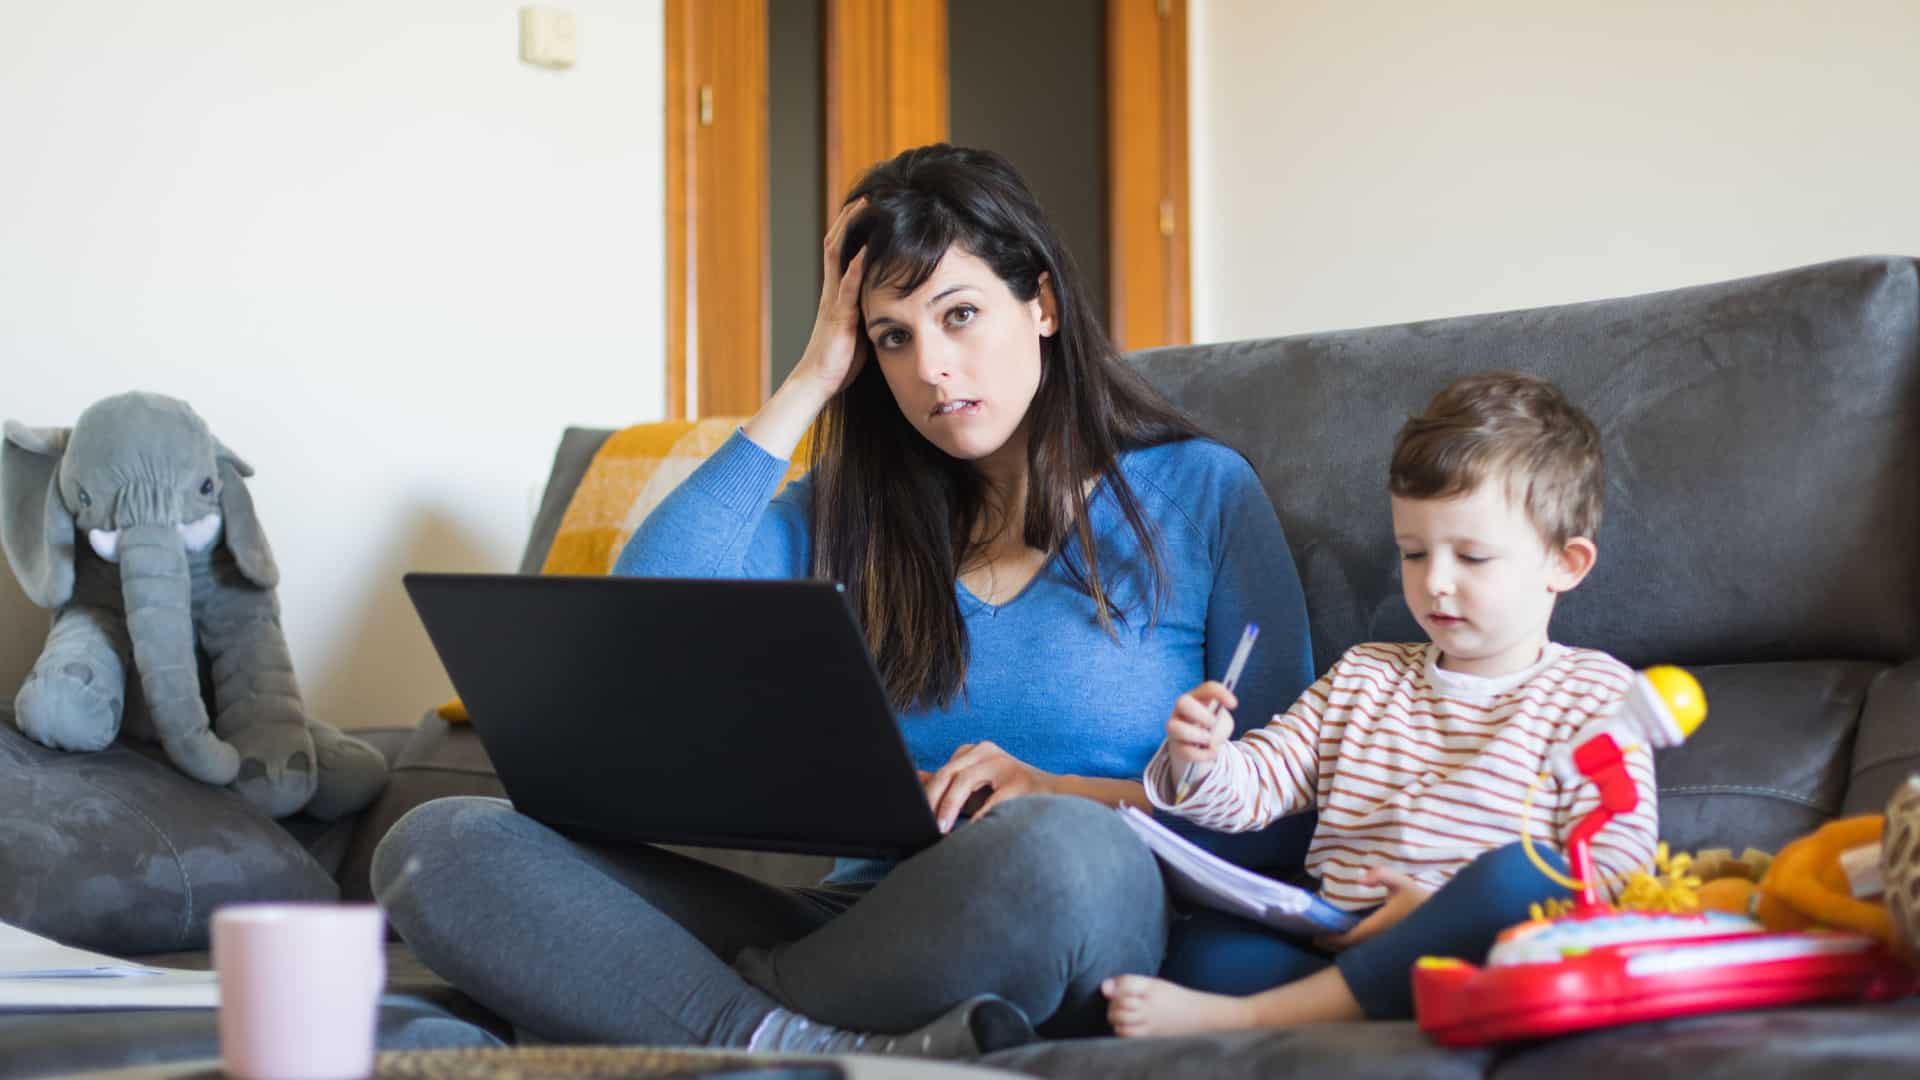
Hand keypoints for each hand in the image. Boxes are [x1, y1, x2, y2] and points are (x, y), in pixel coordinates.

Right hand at [788, 198, 869, 399]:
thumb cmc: (840, 359)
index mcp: (837, 292)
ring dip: (850, 230)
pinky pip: (847, 286)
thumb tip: (888, 298)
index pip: (841, 250)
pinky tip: (866, 251)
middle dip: (850, 218)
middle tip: (867, 194)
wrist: (818, 381)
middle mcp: (832, 290)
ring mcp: (833, 300)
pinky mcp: (839, 316)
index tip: (866, 206)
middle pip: (836, 243)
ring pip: (837, 256)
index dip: (851, 227)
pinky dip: (857, 267)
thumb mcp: (858, 326)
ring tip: (865, 207)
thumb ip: (867, 308)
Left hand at [922, 740, 1059, 832]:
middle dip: (932, 799)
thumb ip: (947, 785)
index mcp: (976, 751)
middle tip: (922, 823)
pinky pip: (992, 801)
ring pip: (965, 780)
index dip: (926, 792)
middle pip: (950, 772)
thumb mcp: (975, 790)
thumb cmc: (1010, 796)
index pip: (943, 770)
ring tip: (941, 828)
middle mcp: (988, 751)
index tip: (912, 812)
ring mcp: (1006, 764)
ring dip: (949, 806)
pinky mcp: (1021, 782)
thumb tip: (915, 779)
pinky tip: (969, 832)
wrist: (1056, 799)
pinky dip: (978, 817)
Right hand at [1166, 682, 1235, 775]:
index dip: (1220, 693)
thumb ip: (1221, 723)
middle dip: (1199, 713)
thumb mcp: (1222, 723)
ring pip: (1174, 727)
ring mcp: (1176, 728)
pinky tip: (1212, 754)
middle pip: (1182, 702)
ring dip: (1195, 735)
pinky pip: (1184, 751)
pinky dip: (1201, 754)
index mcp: (1198, 698)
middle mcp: (1182, 711)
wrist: (1200, 750)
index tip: (1234, 705)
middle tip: (1213, 723)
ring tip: (1209, 740)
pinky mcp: (1176, 748)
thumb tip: (1213, 732)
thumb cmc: (1212, 730)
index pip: (1207, 689)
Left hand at [1315, 867, 1432, 950]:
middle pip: (1350, 949)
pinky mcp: (1391, 950)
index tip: (1315, 935)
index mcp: (1378, 928)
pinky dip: (1355, 947)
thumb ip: (1382, 875)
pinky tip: (1352, 938)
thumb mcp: (1403, 883)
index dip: (1330, 939)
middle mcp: (1379, 943)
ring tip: (1331, 937)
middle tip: (1318, 936)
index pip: (1348, 939)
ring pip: (1359, 952)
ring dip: (1343, 946)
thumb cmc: (1422, 901)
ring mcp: (1385, 949)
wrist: (1446, 921)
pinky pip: (1368, 952)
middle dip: (1333, 944)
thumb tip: (1361, 880)